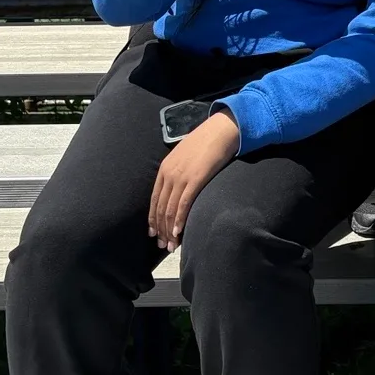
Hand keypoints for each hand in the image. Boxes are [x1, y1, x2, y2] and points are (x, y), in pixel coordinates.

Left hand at [148, 109, 239, 249]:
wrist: (221, 129)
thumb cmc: (207, 141)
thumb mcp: (186, 156)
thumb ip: (179, 170)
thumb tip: (180, 186)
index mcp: (165, 169)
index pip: (154, 200)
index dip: (153, 219)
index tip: (154, 233)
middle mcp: (169, 175)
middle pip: (161, 208)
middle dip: (160, 229)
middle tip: (163, 245)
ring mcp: (181, 177)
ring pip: (170, 210)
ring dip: (170, 230)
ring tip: (171, 245)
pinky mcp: (195, 180)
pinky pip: (183, 205)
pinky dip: (179, 221)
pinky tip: (179, 232)